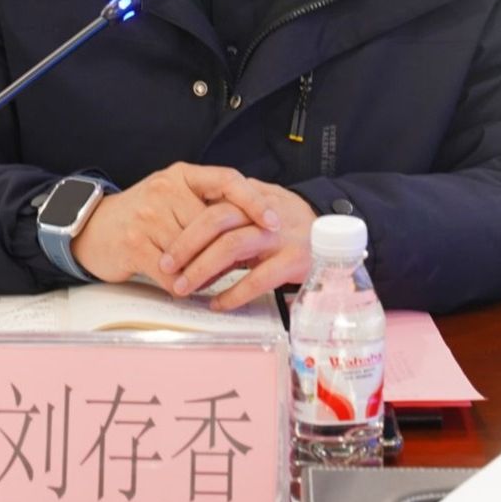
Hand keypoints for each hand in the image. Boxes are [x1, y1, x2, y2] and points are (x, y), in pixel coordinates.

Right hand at [71, 162, 280, 288]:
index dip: (253, 200)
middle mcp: (165, 190)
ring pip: (193, 252)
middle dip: (228, 249)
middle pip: (212, 224)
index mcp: (181, 175)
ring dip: (205, 272)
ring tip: (212, 281)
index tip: (273, 222)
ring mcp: (148, 216)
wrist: (93, 227)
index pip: (227, 180)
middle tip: (243, 265)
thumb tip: (252, 226)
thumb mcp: (174, 196)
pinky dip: (182, 285)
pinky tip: (186, 289)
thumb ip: (206, 203)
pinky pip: (171, 272)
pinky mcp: (134, 244)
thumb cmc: (143, 214)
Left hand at [161, 179, 316, 311]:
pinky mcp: (294, 260)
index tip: (164, 247)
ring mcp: (279, 236)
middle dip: (187, 245)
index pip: (212, 203)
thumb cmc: (288, 224)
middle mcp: (263, 212)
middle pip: (216, 220)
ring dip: (203, 268)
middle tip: (166, 267)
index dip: (185, 225)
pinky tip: (218, 304)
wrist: (336, 235)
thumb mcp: (258, 209)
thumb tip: (187, 240)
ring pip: (234, 246)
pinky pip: (259, 278)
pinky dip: (234, 293)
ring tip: (184, 288)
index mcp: (250, 197)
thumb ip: (228, 220)